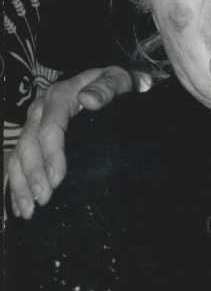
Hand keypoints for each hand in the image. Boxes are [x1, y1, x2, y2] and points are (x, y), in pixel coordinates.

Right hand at [7, 66, 150, 217]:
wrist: (107, 83)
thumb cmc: (114, 85)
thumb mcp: (116, 80)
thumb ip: (106, 88)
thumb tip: (88, 100)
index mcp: (60, 96)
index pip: (50, 127)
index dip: (51, 154)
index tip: (56, 179)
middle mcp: (41, 109)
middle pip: (28, 143)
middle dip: (33, 174)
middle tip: (43, 199)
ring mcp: (33, 122)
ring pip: (17, 153)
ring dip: (19, 183)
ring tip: (28, 210)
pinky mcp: (32, 135)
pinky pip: (16, 159)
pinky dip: (15, 182)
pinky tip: (17, 205)